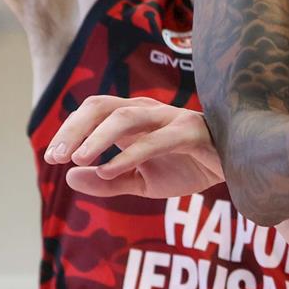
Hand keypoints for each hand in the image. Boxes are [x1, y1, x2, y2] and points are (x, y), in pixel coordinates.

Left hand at [43, 95, 223, 198]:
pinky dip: (128, 155)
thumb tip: (70, 177)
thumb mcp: (142, 181)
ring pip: (125, 117)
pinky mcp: (190, 133)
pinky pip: (154, 140)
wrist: (237, 171)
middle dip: (74, 129)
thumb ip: (108, 181)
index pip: (93, 112)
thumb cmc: (189, 167)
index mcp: (134, 118)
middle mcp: (148, 112)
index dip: (69, 131)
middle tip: (55, 157)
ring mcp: (170, 118)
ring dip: (97, 138)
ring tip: (77, 159)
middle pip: (102, 106)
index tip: (51, 158)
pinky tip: (109, 170)